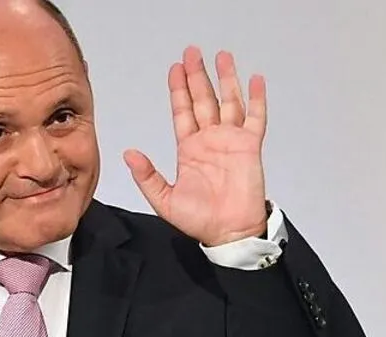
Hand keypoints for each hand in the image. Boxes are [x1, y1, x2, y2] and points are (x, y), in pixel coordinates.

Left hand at [124, 46, 268, 246]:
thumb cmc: (200, 221)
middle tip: (192, 53)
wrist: (229, 233)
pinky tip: (254, 80)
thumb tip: (129, 154)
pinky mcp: (250, 146)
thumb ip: (147, 176)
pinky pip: (255, 117)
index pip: (182, 112)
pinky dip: (256, 99)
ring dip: (225, 79)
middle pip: (203, 100)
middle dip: (197, 76)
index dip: (178, 90)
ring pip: (228, 102)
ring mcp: (231, 141)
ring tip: (221, 57)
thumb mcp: (164, 200)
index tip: (175, 69)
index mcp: (189, 150)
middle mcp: (210, 141)